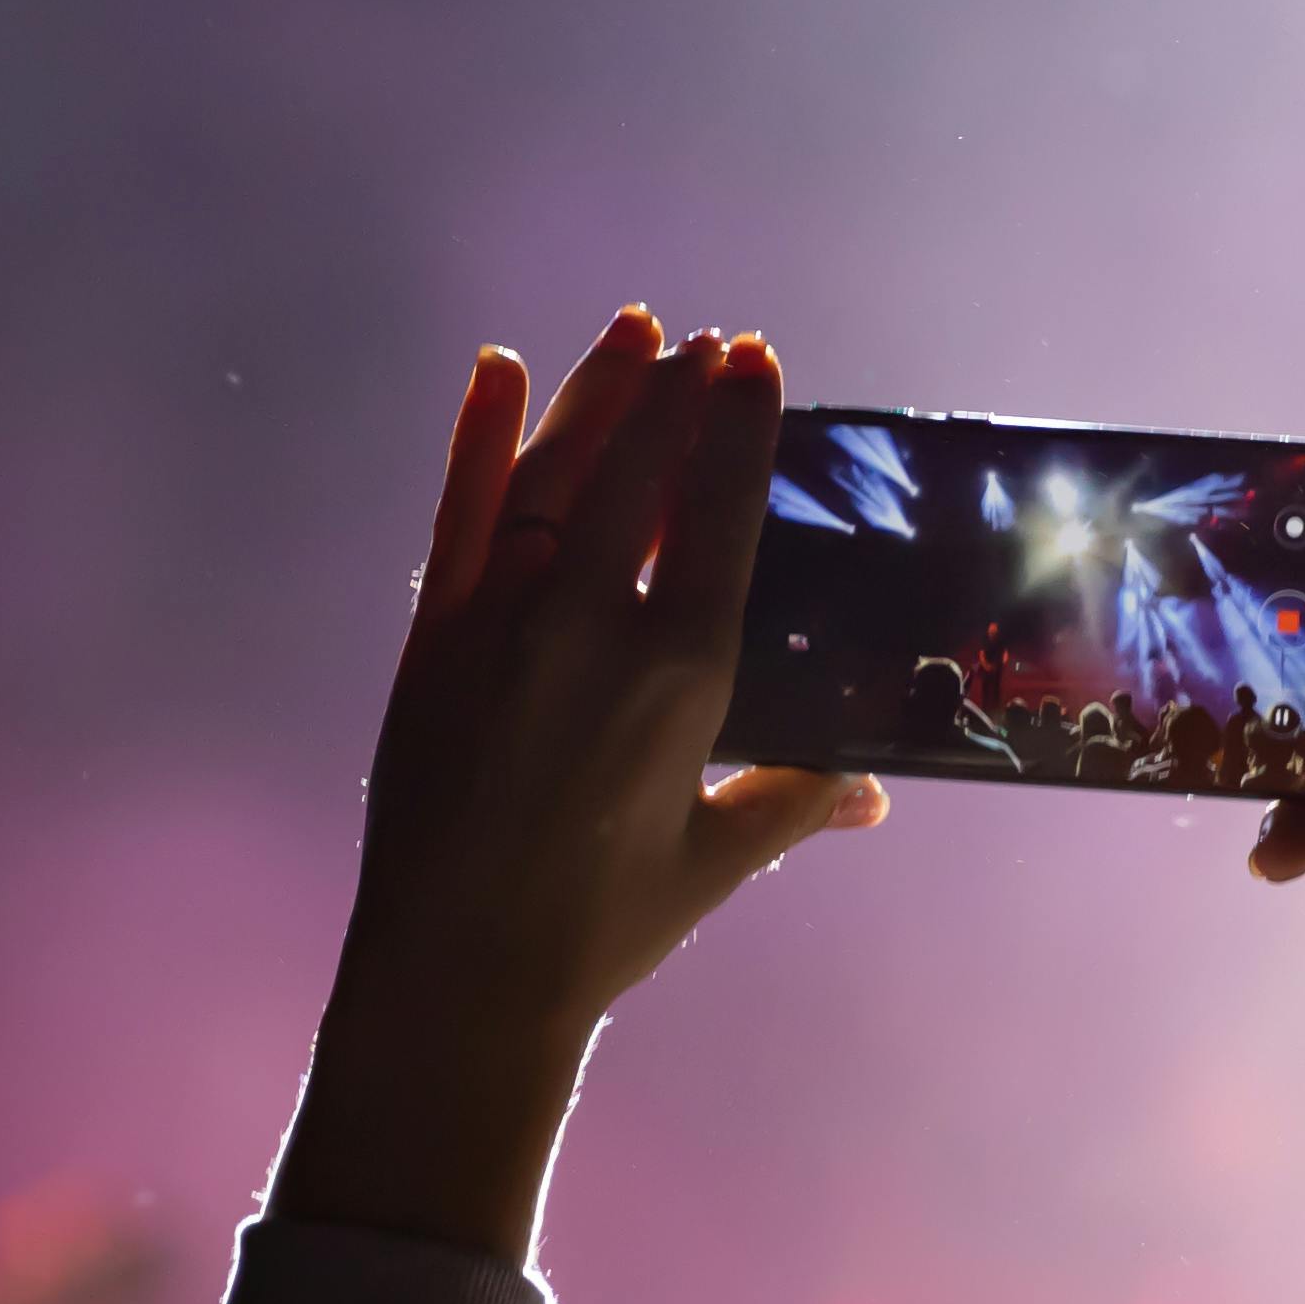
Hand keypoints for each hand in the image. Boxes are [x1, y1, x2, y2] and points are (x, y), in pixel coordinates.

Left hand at [270, 311, 882, 1260]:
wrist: (460, 973)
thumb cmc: (601, 925)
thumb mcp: (714, 859)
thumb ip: (791, 801)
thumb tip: (870, 791)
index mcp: (683, 673)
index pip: (724, 517)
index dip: (738, 430)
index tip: (754, 362)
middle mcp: (595, 625)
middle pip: (642, 475)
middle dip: (676, 395)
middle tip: (703, 342)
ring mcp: (505, 620)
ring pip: (557, 473)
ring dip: (597, 394)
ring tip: (634, 331)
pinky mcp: (434, 635)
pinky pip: (462, 511)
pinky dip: (479, 435)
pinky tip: (498, 368)